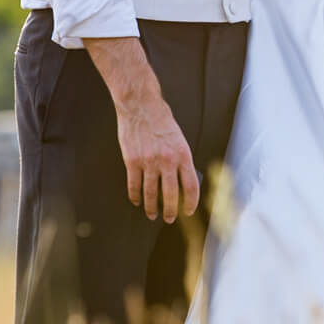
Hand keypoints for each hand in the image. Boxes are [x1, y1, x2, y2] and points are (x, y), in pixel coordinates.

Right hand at [85, 38, 199, 222]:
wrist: (140, 105)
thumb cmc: (161, 118)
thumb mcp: (178, 138)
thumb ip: (181, 158)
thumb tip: (183, 180)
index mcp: (183, 154)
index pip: (191, 186)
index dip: (191, 202)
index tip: (188, 211)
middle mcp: (167, 160)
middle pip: (171, 194)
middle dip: (171, 210)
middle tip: (169, 218)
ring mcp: (149, 161)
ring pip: (151, 193)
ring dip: (152, 207)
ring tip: (152, 213)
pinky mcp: (132, 160)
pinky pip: (134, 184)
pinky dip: (135, 195)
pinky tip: (136, 200)